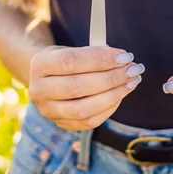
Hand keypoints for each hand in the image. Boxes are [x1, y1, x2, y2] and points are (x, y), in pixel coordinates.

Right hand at [29, 46, 143, 130]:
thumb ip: (94, 53)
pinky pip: (89, 121)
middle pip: (77, 87)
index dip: (100, 59)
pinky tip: (121, 94)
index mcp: (40, 64)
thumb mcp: (73, 49)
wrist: (48, 78)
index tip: (125, 56)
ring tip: (132, 82)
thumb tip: (123, 59)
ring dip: (113, 95)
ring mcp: (48, 110)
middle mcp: (39, 89)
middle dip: (111, 78)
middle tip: (134, 70)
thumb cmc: (67, 60)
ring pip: (83, 109)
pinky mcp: (61, 124)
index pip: (71, 61)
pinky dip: (109, 108)